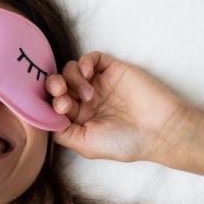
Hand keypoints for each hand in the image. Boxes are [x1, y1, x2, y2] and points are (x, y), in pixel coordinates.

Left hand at [46, 50, 191, 163]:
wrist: (159, 129)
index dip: (49, 103)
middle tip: (62, 94)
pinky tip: (88, 74)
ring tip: (88, 94)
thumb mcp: (86, 145)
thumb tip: (44, 119)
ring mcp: (99, 84)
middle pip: (58, 85)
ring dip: (71, 78)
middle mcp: (86, 101)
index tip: (61, 109)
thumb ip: (62, 133)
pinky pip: (91, 58)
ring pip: (71, 70)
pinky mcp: (113, 70)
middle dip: (53, 86)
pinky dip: (84, 62)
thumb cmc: (125, 142)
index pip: (53, 105)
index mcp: (78, 120)